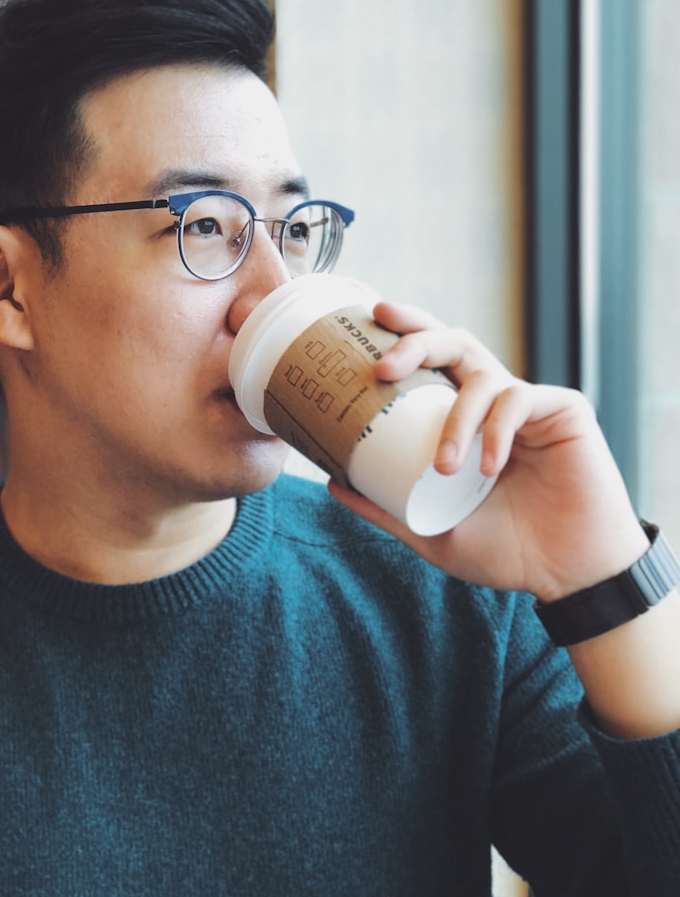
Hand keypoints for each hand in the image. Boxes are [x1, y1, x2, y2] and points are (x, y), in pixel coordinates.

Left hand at [328, 301, 648, 600]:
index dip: (402, 336)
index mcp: (462, 420)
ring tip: (446, 467)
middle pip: (453, 344)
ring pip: (482, 376)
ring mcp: (528, 404)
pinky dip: (496, 431)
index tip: (367, 321)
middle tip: (383, 368)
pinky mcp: (563, 410)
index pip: (430, 364)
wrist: (564, 574)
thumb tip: (332, 482)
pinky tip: (490, 467)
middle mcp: (493, 403)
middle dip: (415, 343)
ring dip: (456, 419)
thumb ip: (384, 506)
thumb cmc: (504, 550)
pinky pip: (520, 400)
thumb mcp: (430, 530)